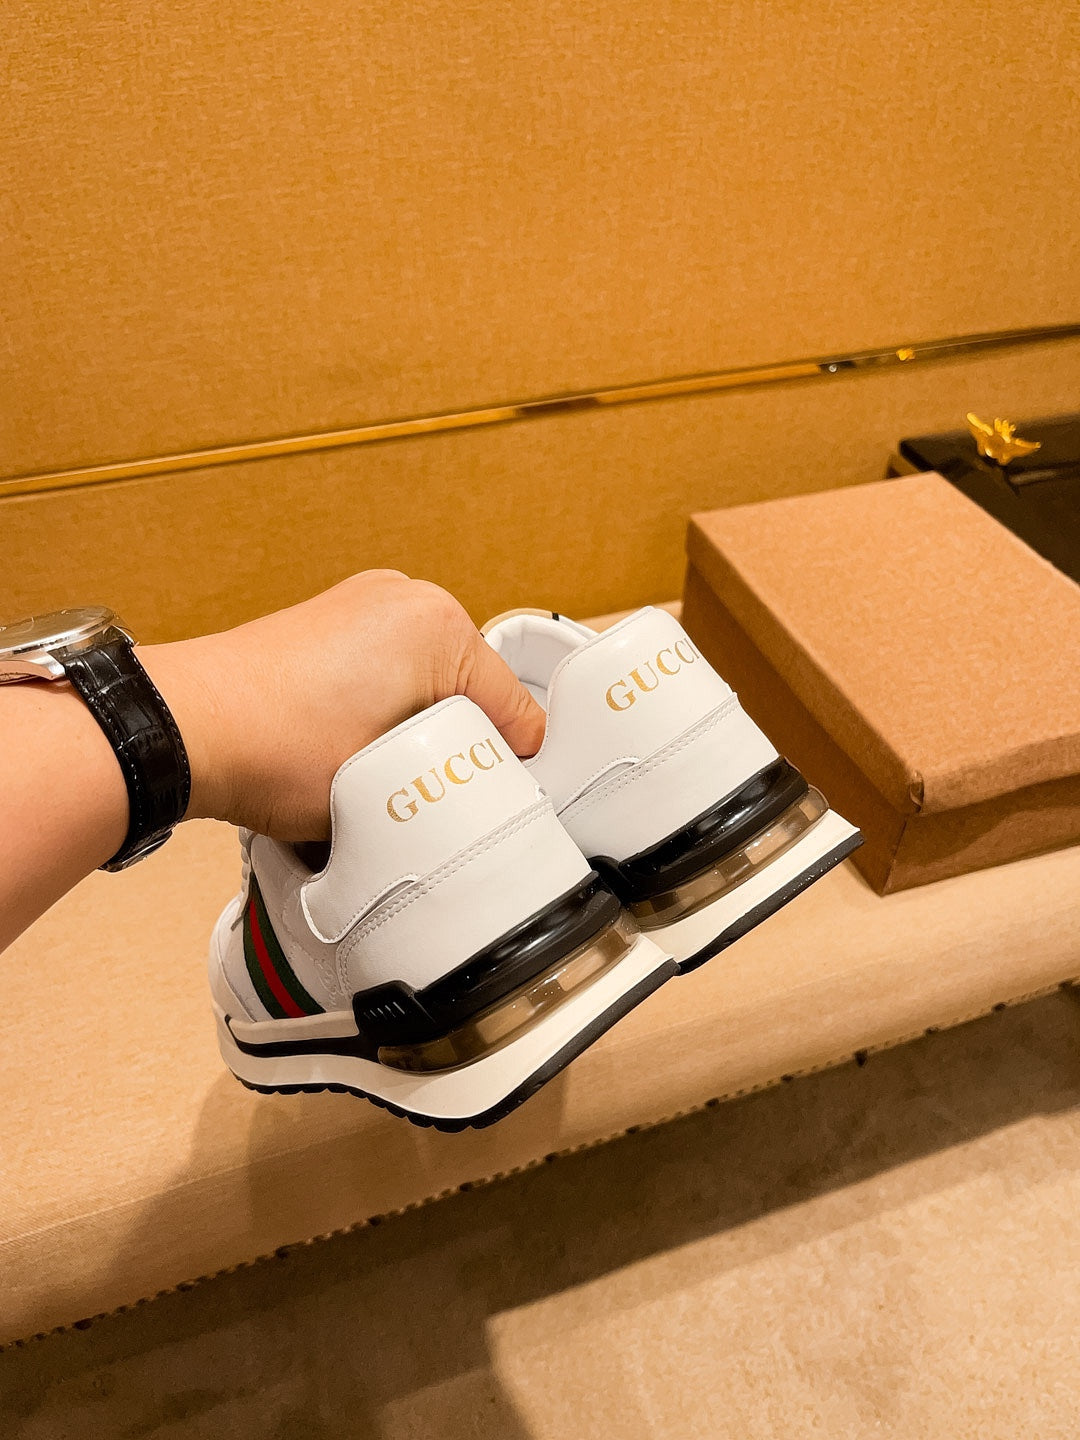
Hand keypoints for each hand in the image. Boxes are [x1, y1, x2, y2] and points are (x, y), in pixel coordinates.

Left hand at [142, 572, 545, 841]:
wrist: (184, 729)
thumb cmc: (273, 749)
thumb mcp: (396, 782)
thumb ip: (460, 777)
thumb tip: (482, 791)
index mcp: (439, 627)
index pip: (515, 709)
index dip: (508, 769)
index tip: (490, 804)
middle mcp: (407, 599)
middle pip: (473, 693)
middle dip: (459, 745)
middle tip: (431, 795)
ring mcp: (365, 605)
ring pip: (430, 685)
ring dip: (420, 731)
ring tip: (385, 775)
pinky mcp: (333, 622)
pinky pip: (390, 672)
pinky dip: (385, 711)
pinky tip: (354, 749)